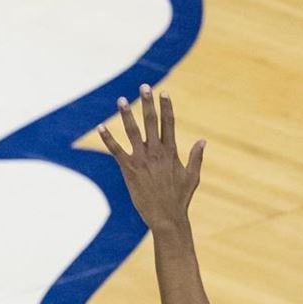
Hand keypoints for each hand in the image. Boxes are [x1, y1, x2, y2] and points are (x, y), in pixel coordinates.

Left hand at [98, 85, 205, 231]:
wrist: (166, 217)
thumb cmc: (180, 198)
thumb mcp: (192, 176)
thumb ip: (196, 157)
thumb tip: (202, 140)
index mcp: (171, 151)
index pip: (169, 123)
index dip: (166, 107)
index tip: (164, 93)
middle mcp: (156, 152)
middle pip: (151, 121)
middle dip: (147, 103)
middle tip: (144, 86)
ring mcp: (142, 159)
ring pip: (132, 132)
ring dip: (126, 115)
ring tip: (120, 100)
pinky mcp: (129, 169)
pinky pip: (116, 151)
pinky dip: (107, 139)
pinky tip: (100, 128)